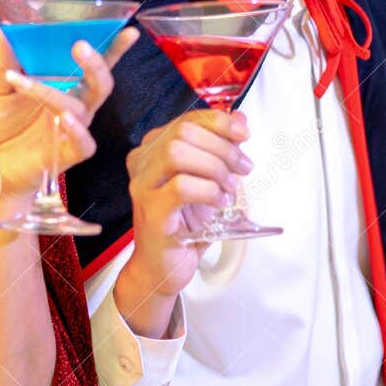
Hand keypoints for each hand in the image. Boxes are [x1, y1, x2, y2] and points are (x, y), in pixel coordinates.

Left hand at [0, 25, 138, 205]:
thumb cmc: (7, 127)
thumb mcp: (1, 89)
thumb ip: (6, 61)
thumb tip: (2, 32)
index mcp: (69, 86)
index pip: (95, 64)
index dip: (114, 48)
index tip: (126, 29)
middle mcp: (78, 105)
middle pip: (101, 83)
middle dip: (96, 63)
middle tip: (80, 45)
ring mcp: (74, 130)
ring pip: (83, 108)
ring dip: (55, 93)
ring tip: (30, 83)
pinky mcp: (68, 154)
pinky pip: (84, 143)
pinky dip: (76, 130)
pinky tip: (64, 118)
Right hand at [114, 109, 251, 334]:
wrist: (164, 266)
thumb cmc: (185, 223)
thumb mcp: (208, 179)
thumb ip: (221, 148)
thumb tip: (240, 119)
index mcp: (153, 149)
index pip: (187, 120)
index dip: (219, 122)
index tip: (243, 134)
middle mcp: (142, 163)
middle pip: (183, 132)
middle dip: (221, 147)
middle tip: (242, 168)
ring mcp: (142, 187)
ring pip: (177, 153)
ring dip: (214, 167)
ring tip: (229, 188)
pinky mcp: (151, 212)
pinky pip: (181, 187)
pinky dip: (208, 191)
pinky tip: (219, 202)